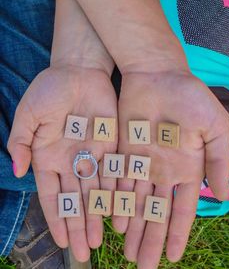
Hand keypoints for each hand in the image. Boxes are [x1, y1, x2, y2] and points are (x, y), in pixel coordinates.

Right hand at [7, 65, 116, 261]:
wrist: (79, 69)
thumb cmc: (50, 89)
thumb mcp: (28, 114)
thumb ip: (21, 142)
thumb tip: (19, 171)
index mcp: (48, 156)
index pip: (52, 195)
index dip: (56, 217)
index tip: (60, 241)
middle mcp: (70, 160)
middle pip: (74, 199)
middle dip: (78, 225)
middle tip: (83, 252)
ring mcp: (91, 154)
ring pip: (94, 192)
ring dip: (97, 215)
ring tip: (100, 241)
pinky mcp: (111, 145)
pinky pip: (113, 173)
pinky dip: (115, 192)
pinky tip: (118, 211)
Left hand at [113, 70, 228, 268]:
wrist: (157, 74)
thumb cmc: (189, 97)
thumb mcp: (214, 127)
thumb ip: (218, 159)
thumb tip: (222, 192)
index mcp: (187, 167)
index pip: (182, 209)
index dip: (177, 233)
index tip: (172, 258)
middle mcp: (164, 170)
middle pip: (156, 212)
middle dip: (151, 239)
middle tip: (143, 267)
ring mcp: (142, 162)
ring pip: (136, 202)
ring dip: (133, 227)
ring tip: (127, 254)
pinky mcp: (124, 151)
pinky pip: (119, 182)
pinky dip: (117, 203)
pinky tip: (113, 221)